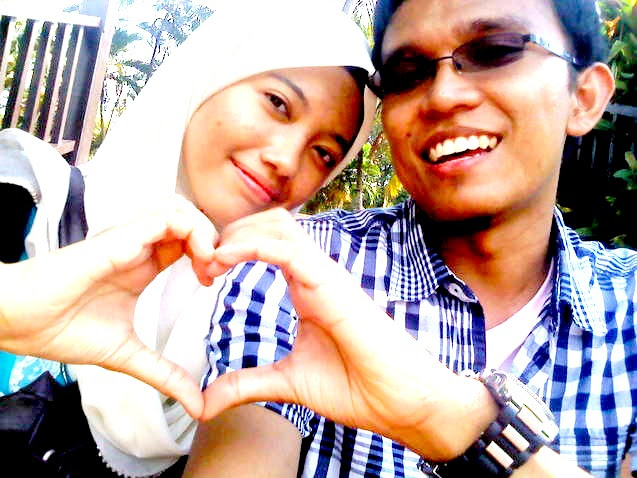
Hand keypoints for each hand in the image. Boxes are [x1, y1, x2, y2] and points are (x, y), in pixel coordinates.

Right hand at [0, 195, 216, 418]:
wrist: (19, 322)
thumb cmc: (64, 330)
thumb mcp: (129, 357)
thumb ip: (165, 375)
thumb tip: (197, 406)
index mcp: (143, 265)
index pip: (188, 242)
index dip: (209, 255)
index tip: (210, 283)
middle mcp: (140, 246)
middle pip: (190, 219)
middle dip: (214, 239)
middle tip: (216, 271)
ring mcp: (131, 239)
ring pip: (182, 210)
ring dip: (205, 232)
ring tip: (208, 264)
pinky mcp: (120, 238)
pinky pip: (166, 218)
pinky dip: (192, 231)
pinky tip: (197, 259)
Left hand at [201, 209, 494, 460]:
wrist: (400, 403)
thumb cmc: (356, 386)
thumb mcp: (286, 382)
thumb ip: (246, 383)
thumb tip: (205, 402)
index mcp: (307, 286)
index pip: (268, 242)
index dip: (232, 247)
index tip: (203, 272)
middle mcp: (316, 272)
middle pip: (270, 223)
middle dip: (231, 231)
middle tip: (201, 261)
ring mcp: (326, 275)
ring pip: (278, 225)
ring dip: (238, 233)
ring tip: (210, 260)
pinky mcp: (333, 285)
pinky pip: (289, 250)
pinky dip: (252, 246)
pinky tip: (224, 261)